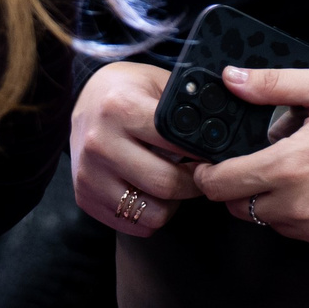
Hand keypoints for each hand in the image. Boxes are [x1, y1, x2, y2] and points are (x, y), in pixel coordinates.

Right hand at [71, 61, 200, 237]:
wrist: (82, 100)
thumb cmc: (128, 91)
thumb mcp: (157, 82)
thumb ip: (186, 104)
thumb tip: (226, 129)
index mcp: (121, 108)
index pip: (175, 143)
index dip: (203, 152)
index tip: (215, 155)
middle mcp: (100, 142)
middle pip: (165, 184)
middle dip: (194, 183)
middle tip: (203, 174)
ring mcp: (89, 173)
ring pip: (152, 213)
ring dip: (172, 203)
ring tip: (173, 182)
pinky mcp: (85, 197)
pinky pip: (134, 225)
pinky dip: (150, 215)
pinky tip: (151, 191)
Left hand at [192, 66, 308, 261]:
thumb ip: (274, 85)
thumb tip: (231, 79)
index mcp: (291, 165)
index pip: (220, 184)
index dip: (208, 172)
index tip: (211, 163)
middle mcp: (301, 208)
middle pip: (241, 208)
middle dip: (243, 185)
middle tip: (270, 160)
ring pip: (274, 224)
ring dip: (277, 203)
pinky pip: (308, 238)